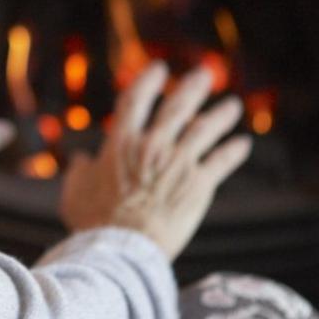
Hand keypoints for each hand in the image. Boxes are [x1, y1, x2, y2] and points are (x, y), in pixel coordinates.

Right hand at [58, 62, 251, 260]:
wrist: (123, 249)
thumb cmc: (94, 222)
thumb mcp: (75, 192)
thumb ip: (79, 172)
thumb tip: (82, 161)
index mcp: (121, 142)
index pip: (136, 99)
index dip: (148, 81)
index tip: (159, 69)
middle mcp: (152, 145)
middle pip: (177, 107)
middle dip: (193, 87)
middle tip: (205, 73)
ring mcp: (178, 163)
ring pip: (205, 130)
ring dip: (220, 115)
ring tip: (233, 105)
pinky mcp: (198, 185)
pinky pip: (221, 162)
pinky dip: (233, 150)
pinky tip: (243, 143)